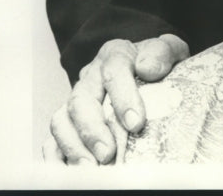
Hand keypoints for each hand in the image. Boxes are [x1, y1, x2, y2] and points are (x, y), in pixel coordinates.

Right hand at [43, 33, 188, 164]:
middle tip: (108, 154)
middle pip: (80, 100)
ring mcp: (76, 99)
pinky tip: (74, 172)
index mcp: (114, 55)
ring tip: (91, 169)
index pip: (114, 71)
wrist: (148, 65)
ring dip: (74, 147)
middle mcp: (91, 76)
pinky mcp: (69, 122)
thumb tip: (147, 68)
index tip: (136, 123)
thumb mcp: (169, 51)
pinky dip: (58, 157)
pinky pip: (53, 139)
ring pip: (61, 120)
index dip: (123, 98)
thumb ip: (162, 53)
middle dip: (92, 130)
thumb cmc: (157, 63)